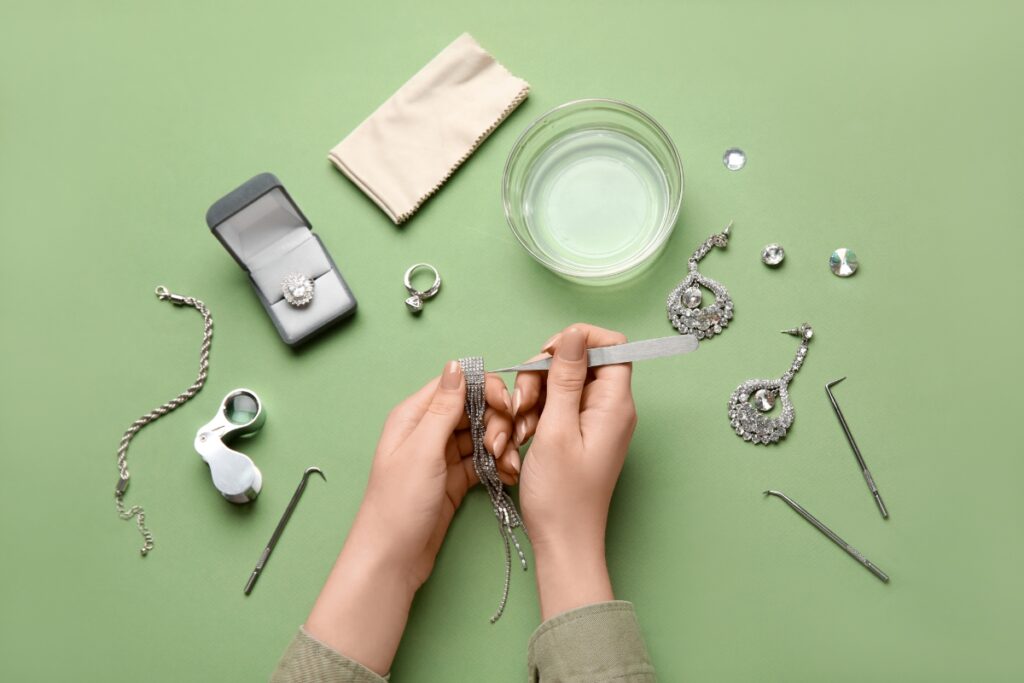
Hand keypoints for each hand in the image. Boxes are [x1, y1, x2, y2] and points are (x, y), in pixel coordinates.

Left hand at [306, 361, 516, 674]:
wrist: (392, 559)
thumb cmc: (398, 504)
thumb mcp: (423, 450)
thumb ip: (443, 408)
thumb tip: (457, 365)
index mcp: (415, 416)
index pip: (457, 384)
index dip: (486, 389)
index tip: (507, 406)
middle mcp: (429, 431)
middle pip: (474, 408)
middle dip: (496, 422)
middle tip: (501, 446)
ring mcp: (443, 456)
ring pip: (482, 435)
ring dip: (500, 445)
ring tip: (507, 465)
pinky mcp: (455, 479)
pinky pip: (483, 461)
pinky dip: (497, 465)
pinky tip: (507, 475)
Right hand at [512, 325, 636, 619]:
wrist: (563, 543)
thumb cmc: (562, 495)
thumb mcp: (556, 429)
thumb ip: (565, 377)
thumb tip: (574, 334)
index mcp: (614, 403)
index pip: (612, 345)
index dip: (578, 341)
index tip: (546, 357)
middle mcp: (610, 409)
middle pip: (579, 363)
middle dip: (543, 374)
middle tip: (523, 403)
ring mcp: (594, 422)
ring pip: (561, 385)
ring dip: (533, 398)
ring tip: (519, 428)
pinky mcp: (579, 435)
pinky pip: (556, 408)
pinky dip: (535, 416)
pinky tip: (521, 438)